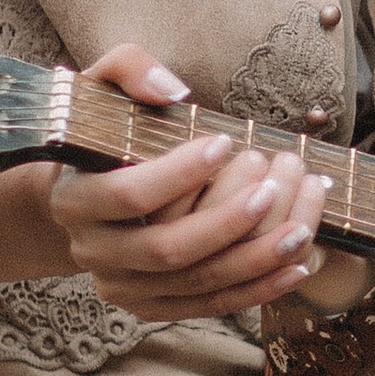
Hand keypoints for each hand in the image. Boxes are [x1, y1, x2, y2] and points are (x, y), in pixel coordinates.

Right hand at [44, 44, 331, 322]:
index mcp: (74, 199)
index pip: (128, 195)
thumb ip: (129, 69)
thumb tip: (172, 90)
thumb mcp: (102, 87)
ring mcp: (121, 285)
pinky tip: (297, 266)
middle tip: (271, 188)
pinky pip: (208, 306)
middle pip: (165, 250)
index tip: (226, 141)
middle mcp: (91, 250)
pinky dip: (255, 290)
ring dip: (252, 259)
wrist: (87, 194)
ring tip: (300, 230)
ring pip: (193, 283)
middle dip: (225, 222)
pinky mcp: (151, 306)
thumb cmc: (103, 133)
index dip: (179, 173)